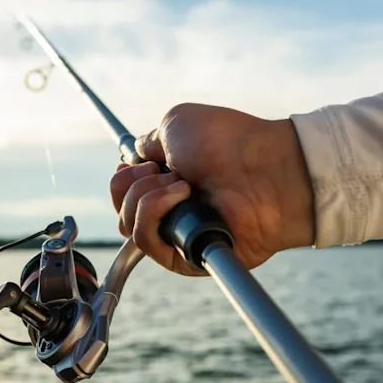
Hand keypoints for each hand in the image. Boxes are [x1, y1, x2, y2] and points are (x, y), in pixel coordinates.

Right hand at [109, 103, 314, 274]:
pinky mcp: (183, 257)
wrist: (262, 168)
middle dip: (131, 184)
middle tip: (163, 171)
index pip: (125, 191)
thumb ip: (145, 143)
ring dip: (144, 196)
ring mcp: (177, 233)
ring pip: (126, 225)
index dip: (124, 178)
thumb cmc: (226, 142)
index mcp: (168, 180)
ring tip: (182, 184)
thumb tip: (132, 159)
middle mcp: (171, 209)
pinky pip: (145, 242)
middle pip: (120, 209)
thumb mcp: (174, 126)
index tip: (137, 164)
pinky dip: (154, 212)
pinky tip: (182, 197)